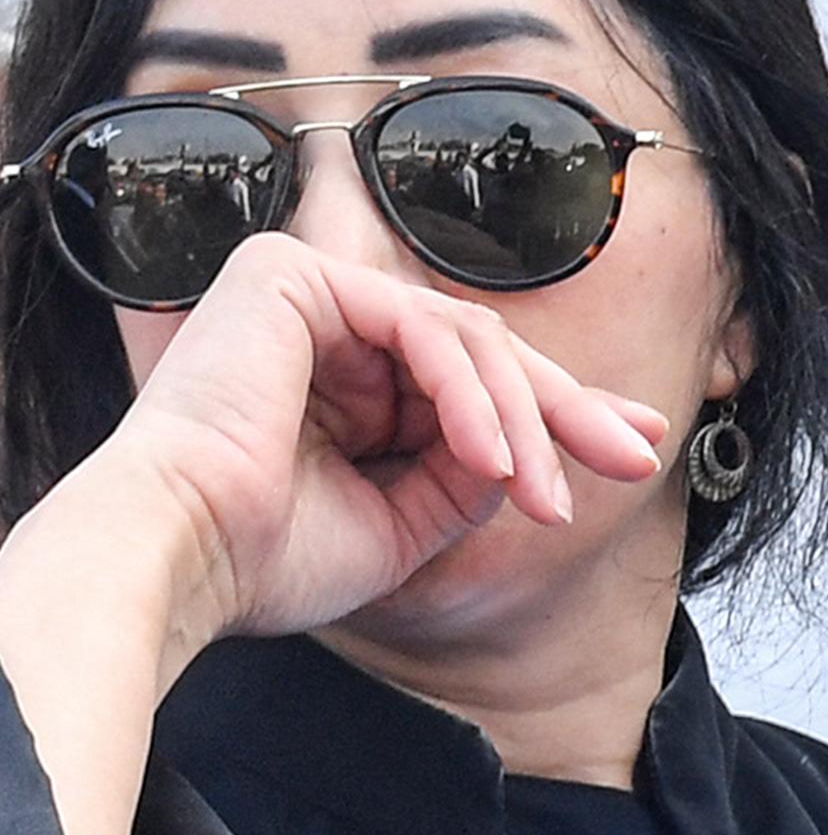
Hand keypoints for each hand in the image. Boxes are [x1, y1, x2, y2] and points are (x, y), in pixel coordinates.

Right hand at [40, 232, 664, 660]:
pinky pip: (422, 329)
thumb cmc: (269, 557)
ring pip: (464, 340)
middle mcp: (320, 326)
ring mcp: (304, 292)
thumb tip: (536, 453)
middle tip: (634, 456)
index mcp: (339, 380)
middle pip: (479, 350)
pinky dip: (471, 398)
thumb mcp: (406, 521)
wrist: (185, 559)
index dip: (559, 409)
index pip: (468, 377)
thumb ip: (470, 475)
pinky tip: (495, 461)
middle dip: (568, 407)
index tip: (635, 447)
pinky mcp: (288, 275)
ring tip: (545, 496)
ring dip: (523, 422)